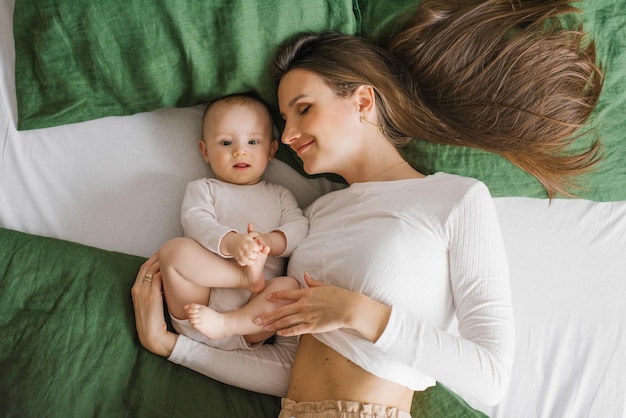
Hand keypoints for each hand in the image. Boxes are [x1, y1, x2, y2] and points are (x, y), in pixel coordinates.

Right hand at [131, 252, 177, 356]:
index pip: (143, 268)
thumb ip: (155, 291)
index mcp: (135, 290)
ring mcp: (142, 292)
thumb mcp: (152, 303)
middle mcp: (136, 289)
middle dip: (158, 256)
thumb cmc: (155, 321)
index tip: (164, 253)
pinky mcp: (151, 296)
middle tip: (170, 249)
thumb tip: (166, 280)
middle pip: (147, 265)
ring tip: (173, 254)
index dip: (153, 259)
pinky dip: (165, 270)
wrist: (152, 336)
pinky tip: (174, 266)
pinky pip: (157, 277)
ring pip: (152, 269)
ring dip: (162, 260)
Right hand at [223, 224, 269, 265]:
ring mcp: (239, 252)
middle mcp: (242, 247)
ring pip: (245, 260)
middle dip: (255, 256)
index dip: (258, 249)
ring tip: (254, 259)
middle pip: (250, 254)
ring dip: (251, 261)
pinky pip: (241, 262)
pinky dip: (246, 263)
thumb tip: (268, 248)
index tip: (258, 249)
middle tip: (256, 255)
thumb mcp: (251, 239)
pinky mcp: (236, 257)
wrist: (233, 242)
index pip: (255, 247)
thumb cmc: (246, 241)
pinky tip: (249, 261)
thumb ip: (259, 243)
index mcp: (247, 241)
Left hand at [254, 273, 391, 341]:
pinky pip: (297, 329)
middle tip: (256, 318)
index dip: (276, 296)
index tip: (266, 297)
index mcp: (307, 293)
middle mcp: (304, 304)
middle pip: (282, 310)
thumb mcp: (324, 285)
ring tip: (263, 327)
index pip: (287, 294)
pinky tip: (279, 333)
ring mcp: (308, 316)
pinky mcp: (313, 326)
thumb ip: (313, 282)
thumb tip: (305, 275)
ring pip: (287, 321)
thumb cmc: (339, 295)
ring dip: (274, 324)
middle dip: (268, 314)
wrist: (349, 307)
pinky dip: (287, 331)